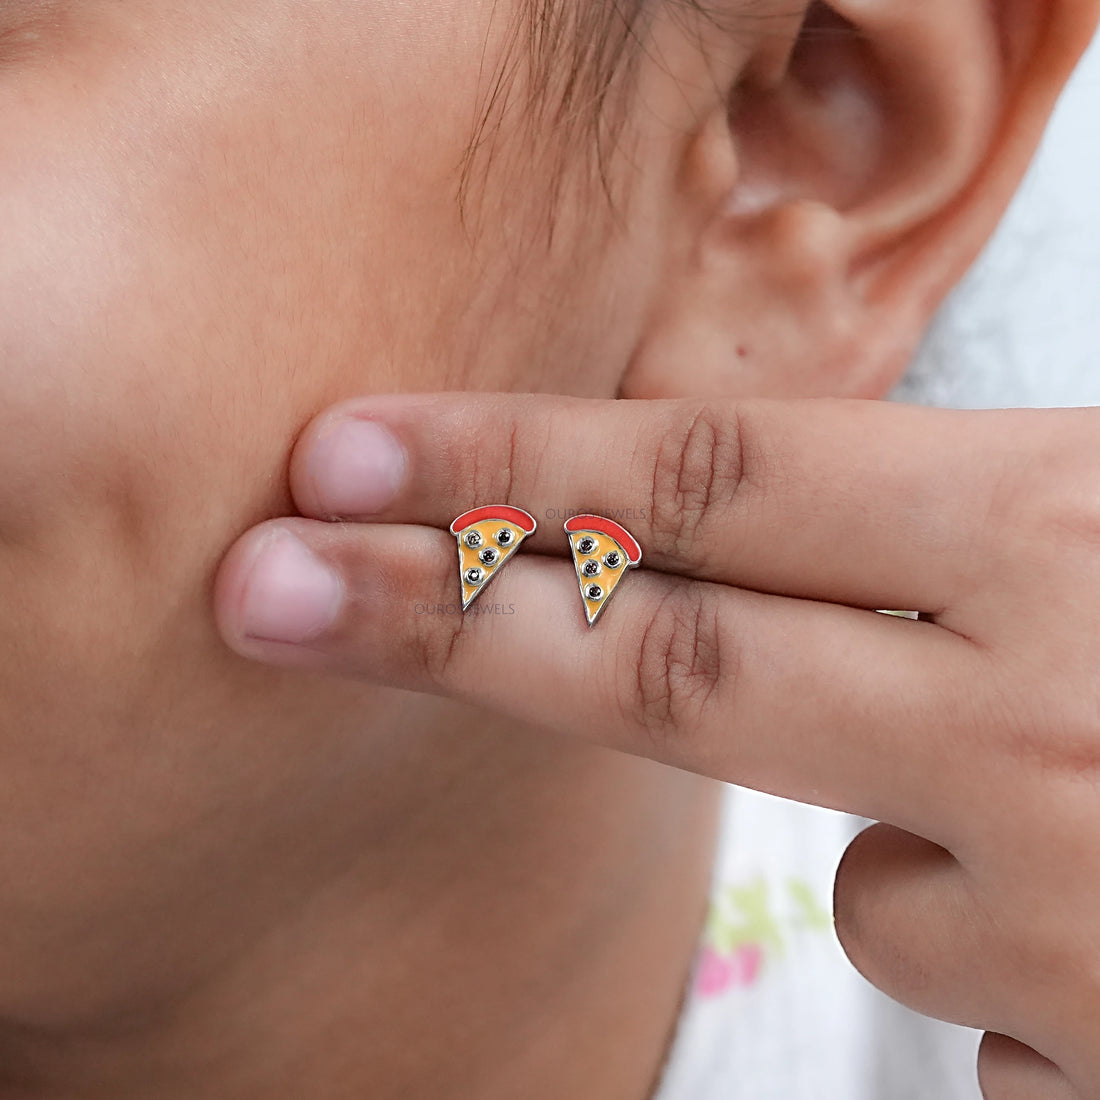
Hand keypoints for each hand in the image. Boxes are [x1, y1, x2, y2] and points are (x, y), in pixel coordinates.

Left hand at [215, 393, 1099, 1096]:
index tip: (344, 455)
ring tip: (1081, 794)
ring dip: (918, 816)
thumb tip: (766, 534)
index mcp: (1064, 534)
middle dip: (441, 608)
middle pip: (659, 643)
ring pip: (861, 857)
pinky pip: (971, 964)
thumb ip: (955, 531)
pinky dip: (1016, 920)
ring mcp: (1064, 902)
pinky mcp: (1097, 1043)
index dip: (509, 460)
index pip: (703, 475)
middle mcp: (1042, 717)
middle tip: (263, 582)